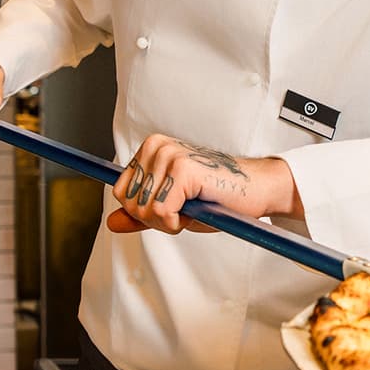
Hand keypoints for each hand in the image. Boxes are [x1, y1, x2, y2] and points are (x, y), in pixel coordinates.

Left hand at [108, 133, 302, 234]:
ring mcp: (169, 155)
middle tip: (186, 209)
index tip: (172, 207)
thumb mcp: (173, 206)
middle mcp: (157, 147)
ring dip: (169, 221)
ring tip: (195, 207)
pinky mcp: (183, 168)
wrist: (256, 189)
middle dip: (155, 218)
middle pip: (129, 202)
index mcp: (152, 149)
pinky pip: (160, 212)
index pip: (121, 191)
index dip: (144, 211)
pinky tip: (198, 208)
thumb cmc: (219, 196)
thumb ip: (142, 212)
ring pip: (143, 209)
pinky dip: (177, 222)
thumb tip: (112, 223)